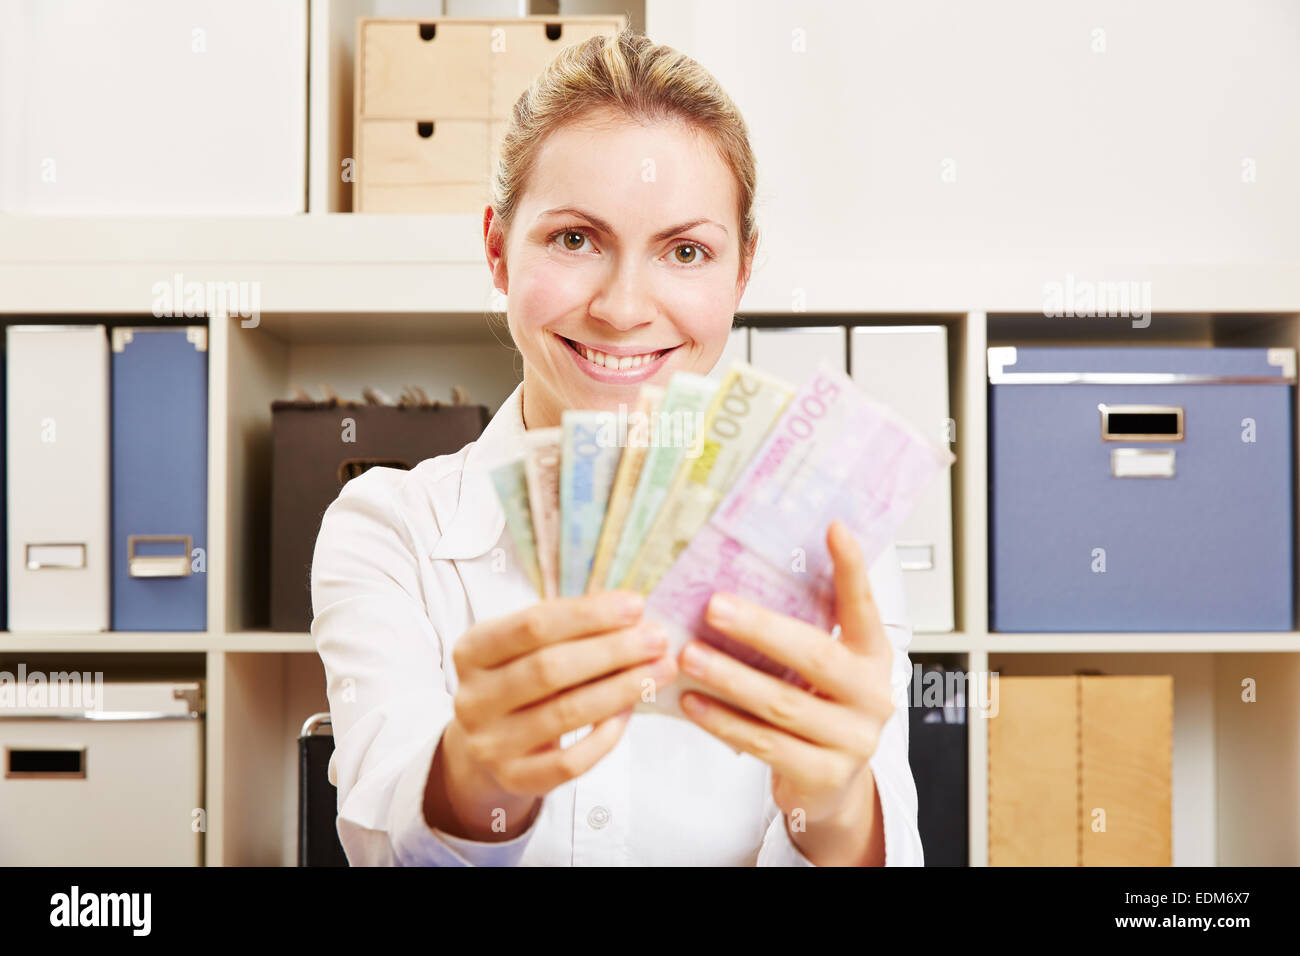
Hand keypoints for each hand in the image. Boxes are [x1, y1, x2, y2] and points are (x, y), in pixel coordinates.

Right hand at [425, 589, 678, 840]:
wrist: (485, 744)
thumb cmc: (520, 679)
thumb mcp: (526, 646)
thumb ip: (567, 628)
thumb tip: (631, 613)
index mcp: (471, 651)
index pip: (532, 625)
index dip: (588, 614)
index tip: (635, 605)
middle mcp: (472, 698)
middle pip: (550, 669)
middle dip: (612, 650)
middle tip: (657, 639)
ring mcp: (490, 744)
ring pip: (565, 714)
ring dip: (622, 688)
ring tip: (660, 670)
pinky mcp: (515, 779)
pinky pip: (571, 761)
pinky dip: (607, 735)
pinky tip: (630, 711)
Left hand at [676, 520, 894, 850]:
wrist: (832, 784)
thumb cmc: (819, 708)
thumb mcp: (824, 667)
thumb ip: (801, 629)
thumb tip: (744, 576)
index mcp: (872, 656)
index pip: (864, 606)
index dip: (852, 569)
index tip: (834, 529)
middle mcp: (871, 695)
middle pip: (814, 656)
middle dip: (760, 629)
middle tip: (714, 607)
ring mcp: (851, 739)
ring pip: (782, 703)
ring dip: (729, 677)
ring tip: (689, 656)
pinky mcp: (824, 775)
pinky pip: (764, 744)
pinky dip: (723, 721)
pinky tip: (693, 702)